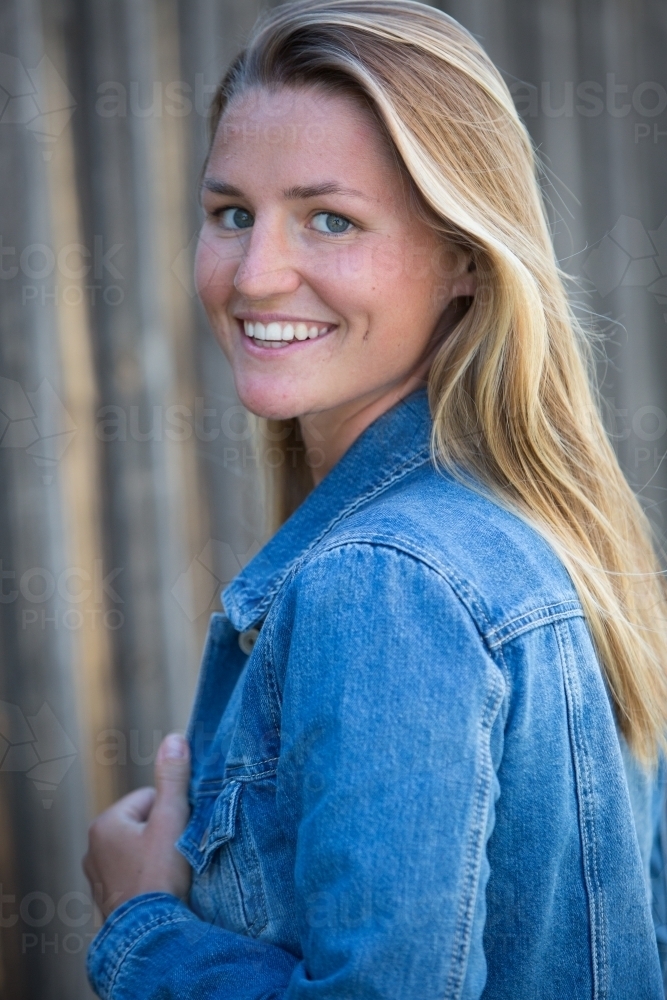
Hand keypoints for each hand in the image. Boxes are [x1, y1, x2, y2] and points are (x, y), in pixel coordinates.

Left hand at [83, 732, 191, 918]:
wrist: (148, 934)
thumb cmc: (159, 874)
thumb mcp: (171, 819)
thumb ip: (173, 778)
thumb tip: (174, 738)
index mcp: (106, 823)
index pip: (150, 799)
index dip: (172, 813)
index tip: (180, 834)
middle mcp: (93, 847)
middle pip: (143, 824)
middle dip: (162, 834)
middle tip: (176, 855)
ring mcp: (96, 875)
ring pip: (137, 849)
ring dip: (155, 856)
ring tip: (168, 874)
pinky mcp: (105, 898)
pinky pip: (131, 874)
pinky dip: (146, 877)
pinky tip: (158, 889)